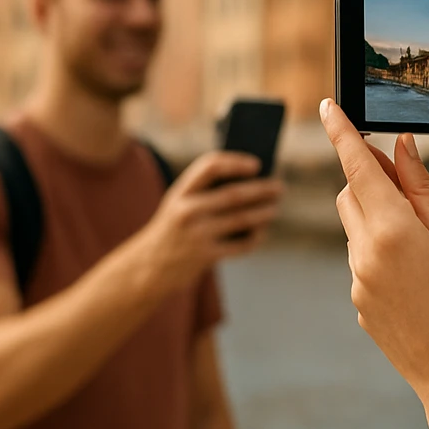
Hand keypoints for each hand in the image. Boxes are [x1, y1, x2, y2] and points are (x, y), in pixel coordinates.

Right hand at [130, 151, 282, 294]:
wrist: (149, 266)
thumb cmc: (174, 228)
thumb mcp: (180, 204)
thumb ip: (207, 190)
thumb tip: (255, 180)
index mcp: (181, 191)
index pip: (210, 166)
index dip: (236, 162)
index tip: (257, 164)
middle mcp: (187, 210)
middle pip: (235, 194)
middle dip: (262, 189)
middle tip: (280, 187)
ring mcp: (196, 235)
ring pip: (242, 219)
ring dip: (265, 212)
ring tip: (275, 207)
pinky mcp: (205, 256)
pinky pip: (241, 244)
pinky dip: (256, 237)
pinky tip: (262, 231)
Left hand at [319, 99, 428, 428]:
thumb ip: (423, 190)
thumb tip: (401, 147)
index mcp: (392, 231)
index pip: (356, 167)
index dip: (341, 132)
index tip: (327, 105)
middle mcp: (363, 253)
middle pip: (350, 194)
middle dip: (371, 181)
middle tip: (411, 184)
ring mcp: (356, 282)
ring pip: (356, 228)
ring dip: (379, 218)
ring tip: (427, 246)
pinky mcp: (358, 303)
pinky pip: (363, 260)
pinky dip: (383, 251)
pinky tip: (420, 278)